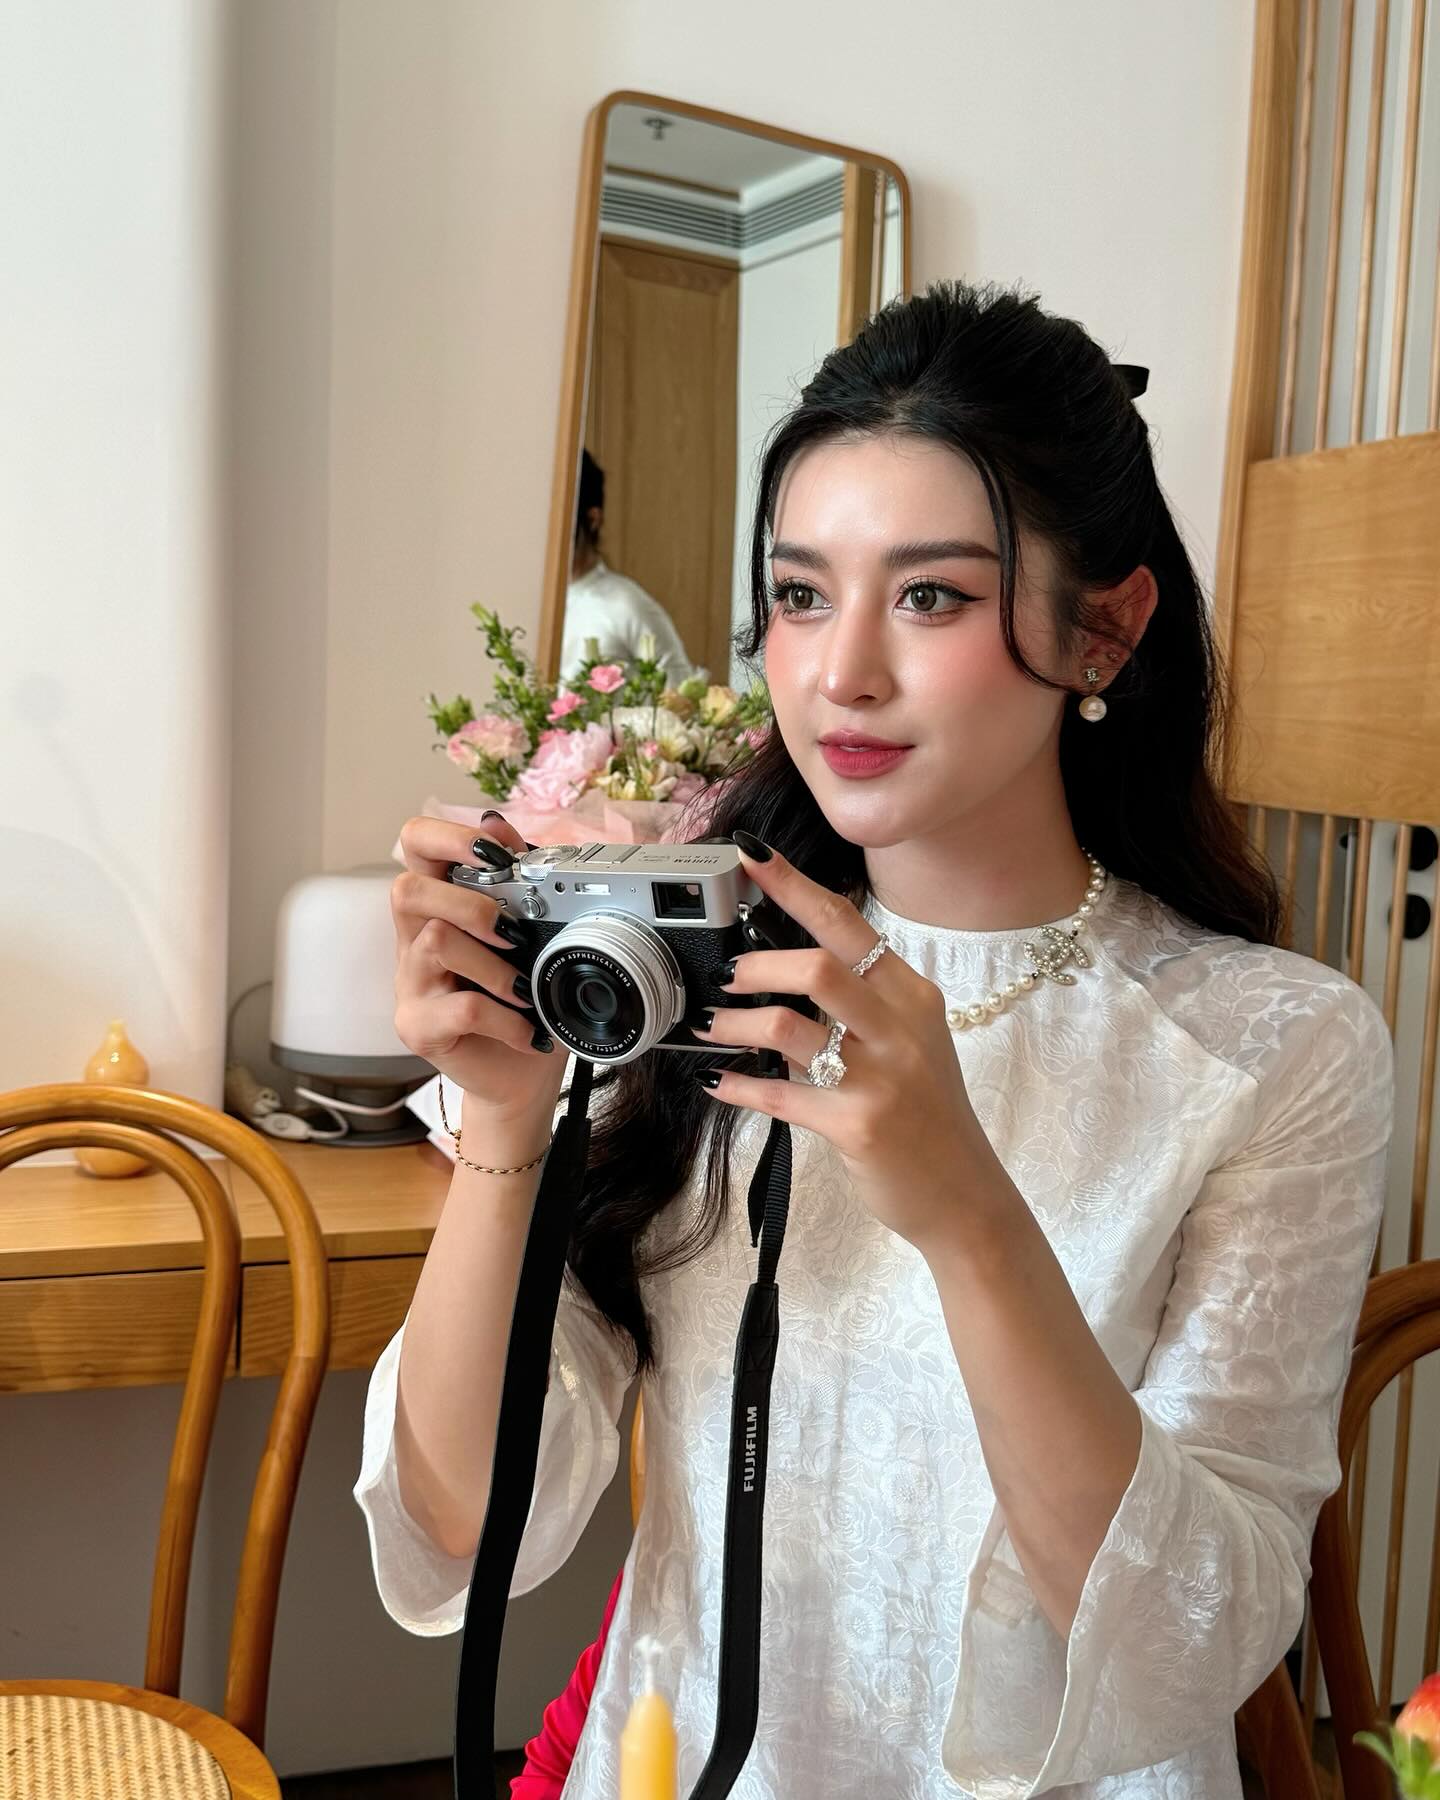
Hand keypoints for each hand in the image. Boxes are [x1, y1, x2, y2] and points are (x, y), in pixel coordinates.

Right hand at [391, 814, 565, 1126]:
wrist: (520, 1075)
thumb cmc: (523, 999)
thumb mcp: (530, 935)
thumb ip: (515, 882)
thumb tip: (498, 824)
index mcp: (439, 905)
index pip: (415, 844)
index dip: (447, 835)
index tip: (495, 852)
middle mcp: (414, 940)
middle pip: (406, 889)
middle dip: (469, 902)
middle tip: (511, 933)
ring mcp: (411, 984)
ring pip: (434, 941)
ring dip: (494, 966)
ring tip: (525, 990)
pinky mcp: (418, 1028)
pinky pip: (461, 1007)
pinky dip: (506, 1017)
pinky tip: (526, 1030)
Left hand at [693, 835, 996, 1252]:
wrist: (964, 1194)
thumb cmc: (927, 1115)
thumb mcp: (910, 1043)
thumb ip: (862, 1003)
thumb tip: (787, 966)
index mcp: (911, 995)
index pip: (847, 924)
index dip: (794, 886)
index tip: (749, 857)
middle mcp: (902, 1027)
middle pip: (819, 966)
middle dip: (757, 966)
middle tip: (724, 975)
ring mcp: (883, 1077)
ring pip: (790, 1027)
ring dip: (735, 1023)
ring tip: (709, 1026)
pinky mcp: (859, 1124)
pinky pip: (782, 1095)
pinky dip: (741, 1085)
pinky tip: (718, 1081)